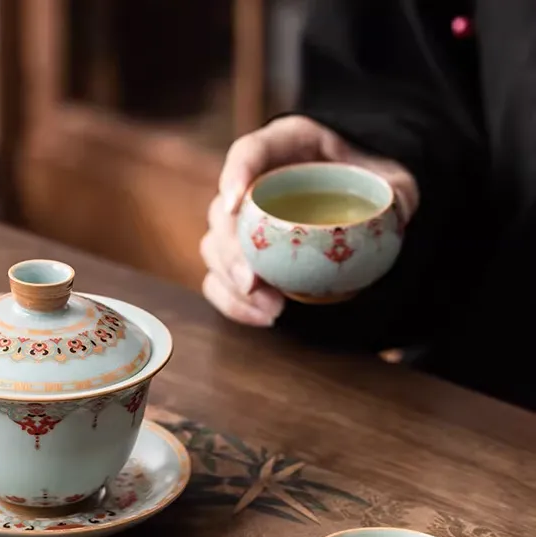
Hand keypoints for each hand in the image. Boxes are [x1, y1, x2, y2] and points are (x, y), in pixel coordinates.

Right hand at [200, 115, 419, 326]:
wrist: (367, 206)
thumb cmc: (375, 185)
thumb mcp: (393, 180)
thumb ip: (394, 192)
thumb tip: (394, 211)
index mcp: (286, 146)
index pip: (249, 152)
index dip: (235, 174)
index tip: (235, 203)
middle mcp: (254, 183)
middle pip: (223, 213)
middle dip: (231, 252)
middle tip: (252, 283)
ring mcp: (243, 223)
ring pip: (215, 249)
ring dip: (232, 283)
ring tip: (269, 309)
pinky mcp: (243, 257)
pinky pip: (221, 280)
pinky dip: (234, 303)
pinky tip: (262, 317)